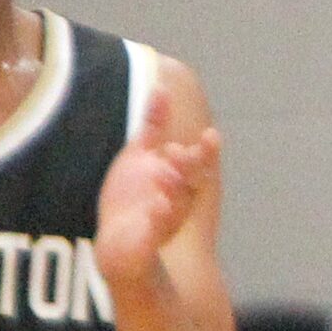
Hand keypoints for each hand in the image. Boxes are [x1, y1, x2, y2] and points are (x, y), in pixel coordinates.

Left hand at [95, 83, 219, 291]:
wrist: (119, 245)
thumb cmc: (135, 200)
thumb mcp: (142, 156)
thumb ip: (154, 124)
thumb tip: (160, 85)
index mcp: (181, 179)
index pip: (199, 163)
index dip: (208, 152)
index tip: (211, 134)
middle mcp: (179, 199)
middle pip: (192, 182)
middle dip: (192, 167)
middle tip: (181, 150)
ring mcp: (166, 221)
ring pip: (176, 204)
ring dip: (173, 189)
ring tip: (165, 172)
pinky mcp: (149, 241)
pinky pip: (156, 230)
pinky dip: (158, 219)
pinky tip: (156, 206)